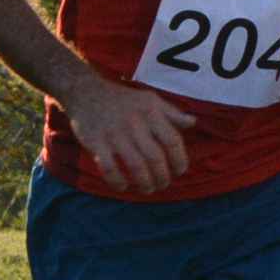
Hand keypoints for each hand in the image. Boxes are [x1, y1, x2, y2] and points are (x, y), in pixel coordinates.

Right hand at [63, 77, 196, 192]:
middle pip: (156, 157)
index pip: (173, 141)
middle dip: (163, 176)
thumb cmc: (123, 99)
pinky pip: (109, 169)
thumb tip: (193, 123)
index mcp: (151, 112)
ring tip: (148, 189)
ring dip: (145, 183)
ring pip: (136, 166)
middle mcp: (135, 123)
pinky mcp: (96, 143)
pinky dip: (118, 182)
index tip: (180, 171)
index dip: (180, 160)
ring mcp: (114, 134)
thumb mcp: (150, 99)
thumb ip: (172, 113)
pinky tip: (123, 186)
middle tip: (163, 184)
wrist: (86, 91)